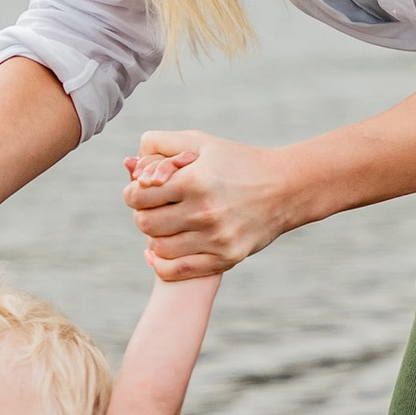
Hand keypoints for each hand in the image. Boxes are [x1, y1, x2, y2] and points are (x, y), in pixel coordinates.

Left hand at [123, 130, 298, 277]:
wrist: (285, 188)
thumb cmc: (237, 162)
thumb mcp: (201, 143)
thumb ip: (161, 146)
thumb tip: (130, 164)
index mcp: (195, 180)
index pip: (138, 195)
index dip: (132, 192)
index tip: (139, 191)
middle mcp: (205, 211)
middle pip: (144, 222)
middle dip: (142, 213)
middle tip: (152, 208)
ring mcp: (216, 238)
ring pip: (158, 248)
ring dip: (153, 237)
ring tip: (163, 225)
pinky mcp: (226, 258)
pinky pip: (176, 271)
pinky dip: (160, 264)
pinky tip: (157, 253)